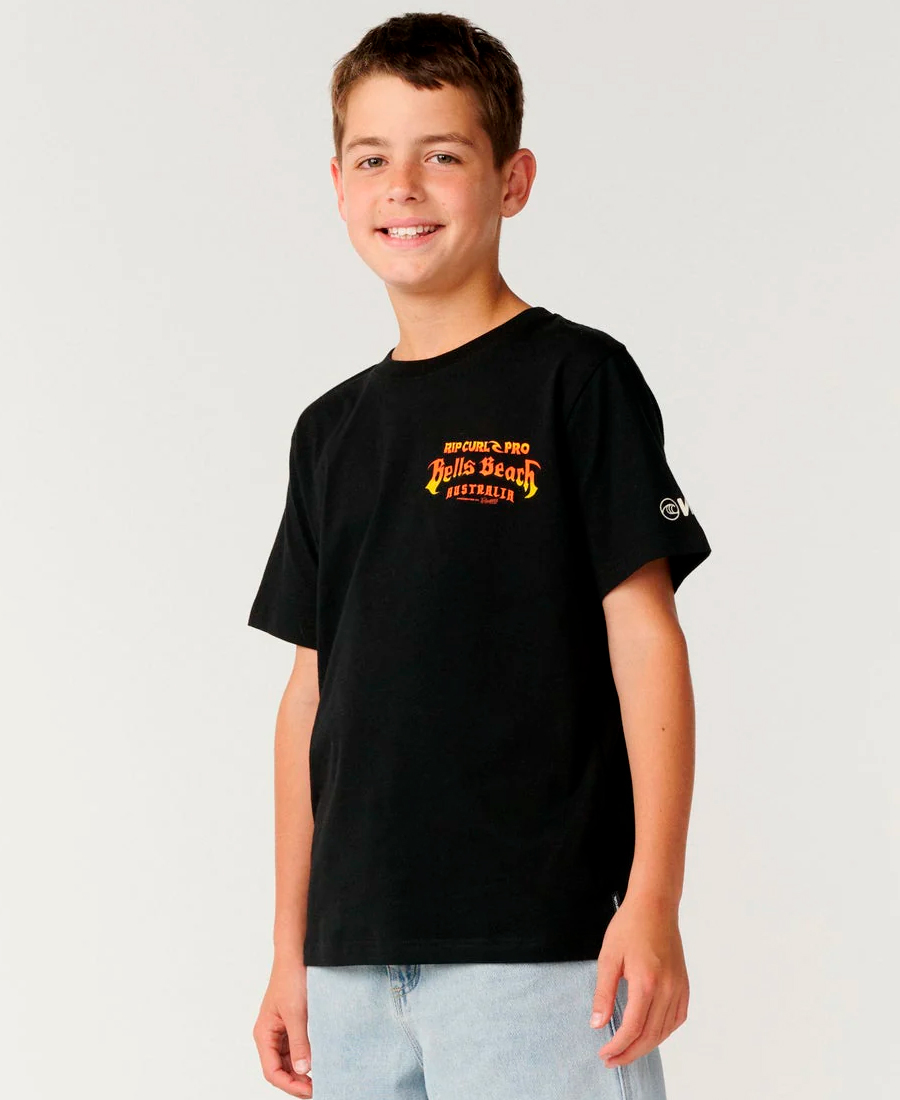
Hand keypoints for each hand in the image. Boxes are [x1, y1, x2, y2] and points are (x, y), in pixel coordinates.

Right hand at [252, 954, 313, 1096]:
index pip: (272, 1071)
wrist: (297, 953)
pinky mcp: (294, 1023)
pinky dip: (308, 1055)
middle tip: (320, 1086)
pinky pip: (298, 1046)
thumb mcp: (296, 1013)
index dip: (290, 1085)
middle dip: (298, 1081)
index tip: (311, 1090)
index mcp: (264, 1034)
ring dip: (303, 1070)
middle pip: (281, 1069)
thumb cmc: (291, 977)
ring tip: (323, 1076)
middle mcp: (270, 1035)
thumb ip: (299, 1042)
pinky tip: (321, 1059)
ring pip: (290, 1060)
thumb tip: (303, 1070)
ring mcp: (282, 1030)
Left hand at [589, 894, 688, 1068]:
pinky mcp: (684, 985)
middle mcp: (667, 990)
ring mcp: (679, 988)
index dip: (617, 1046)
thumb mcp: (608, 958)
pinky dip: (663, 1033)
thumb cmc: (629, 927)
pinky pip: (677, 1019)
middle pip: (650, 1036)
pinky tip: (650, 1034)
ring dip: (646, 1046)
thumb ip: (603, 993)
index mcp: (646, 983)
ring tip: (627, 1051)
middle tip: (611, 1060)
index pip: (632, 1028)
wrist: (655, 906)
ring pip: (664, 1031)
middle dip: (630, 1053)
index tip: (604, 1054)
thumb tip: (598, 1024)